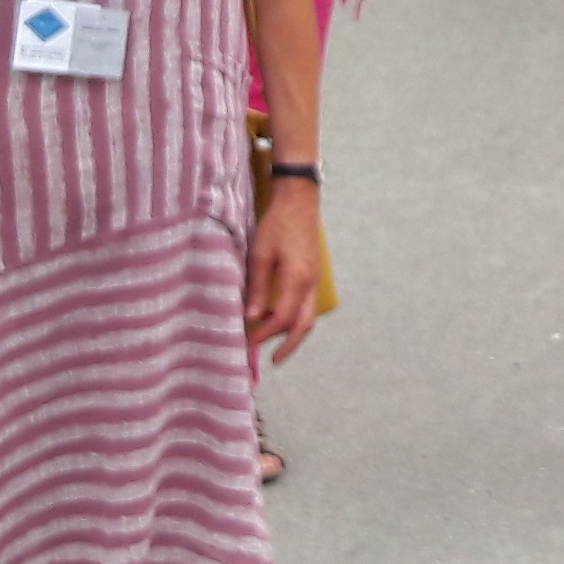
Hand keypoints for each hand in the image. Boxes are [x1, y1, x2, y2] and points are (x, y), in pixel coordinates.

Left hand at [245, 184, 323, 361]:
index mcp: (298, 279)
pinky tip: (280, 320)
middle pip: (304, 325)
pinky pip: (307, 305)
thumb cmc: (277, 225)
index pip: (283, 318)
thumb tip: (253, 317)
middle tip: (273, 361)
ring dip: (293, 334)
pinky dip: (295, 318)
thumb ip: (258, 288)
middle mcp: (311, 284)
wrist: (299, 202)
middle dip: (289, 345)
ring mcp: (314, 280)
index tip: (248, 343)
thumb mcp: (260, 255)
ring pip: (308, 316)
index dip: (266, 334)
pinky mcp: (312, 275)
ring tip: (276, 346)